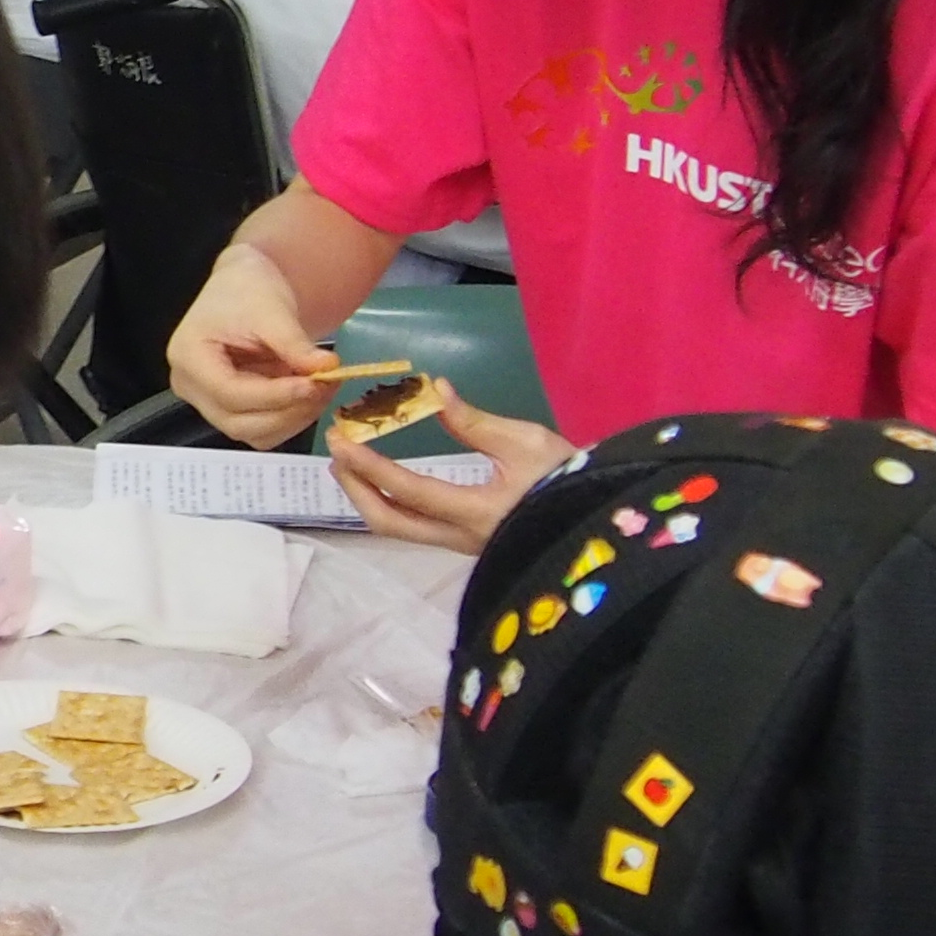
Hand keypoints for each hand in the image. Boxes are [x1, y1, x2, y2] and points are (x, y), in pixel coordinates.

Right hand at [165, 244, 341, 447]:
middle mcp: (191, 387)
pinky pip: (261, 429)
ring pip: (253, 433)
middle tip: (324, 387)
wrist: (244, 286)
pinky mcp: (230, 409)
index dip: (274, 395)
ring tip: (321, 389)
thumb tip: (327, 368)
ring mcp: (208, 403)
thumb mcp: (272, 309)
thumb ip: (295, 344)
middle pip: (238, 421)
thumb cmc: (248, 289)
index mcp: (189, 356)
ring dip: (292, 418)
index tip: (313, 384)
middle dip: (287, 410)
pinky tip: (308, 395)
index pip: (230, 392)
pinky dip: (289, 418)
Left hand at [325, 384, 574, 553]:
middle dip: (355, 489)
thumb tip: (435, 390)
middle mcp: (461, 537)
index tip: (340, 440)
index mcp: (476, 512)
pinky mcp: (467, 542)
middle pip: (390, 523)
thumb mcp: (526, 442)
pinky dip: (390, 502)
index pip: (408, 490)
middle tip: (336, 453)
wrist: (599, 520)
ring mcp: (462, 545)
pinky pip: (416, 526)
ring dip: (368, 497)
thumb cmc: (569, 478)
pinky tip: (383, 480)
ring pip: (400, 530)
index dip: (369, 465)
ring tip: (350, 466)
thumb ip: (475, 422)